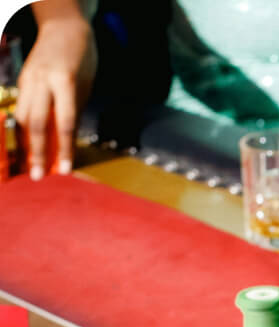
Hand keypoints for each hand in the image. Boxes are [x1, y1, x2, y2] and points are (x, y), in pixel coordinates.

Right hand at [14, 13, 96, 178]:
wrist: (63, 27)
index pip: (65, 122)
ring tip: (30, 166)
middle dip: (38, 152)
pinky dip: (23, 129)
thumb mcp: (86, 86)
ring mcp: (29, 79)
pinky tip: (26, 146)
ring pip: (23, 117)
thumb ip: (74, 113)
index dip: (65, 149)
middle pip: (37, 122)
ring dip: (26, 144)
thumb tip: (66, 144)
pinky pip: (21, 108)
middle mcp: (43, 80)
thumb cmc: (81, 59)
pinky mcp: (22, 80)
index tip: (66, 170)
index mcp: (66, 82)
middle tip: (39, 176)